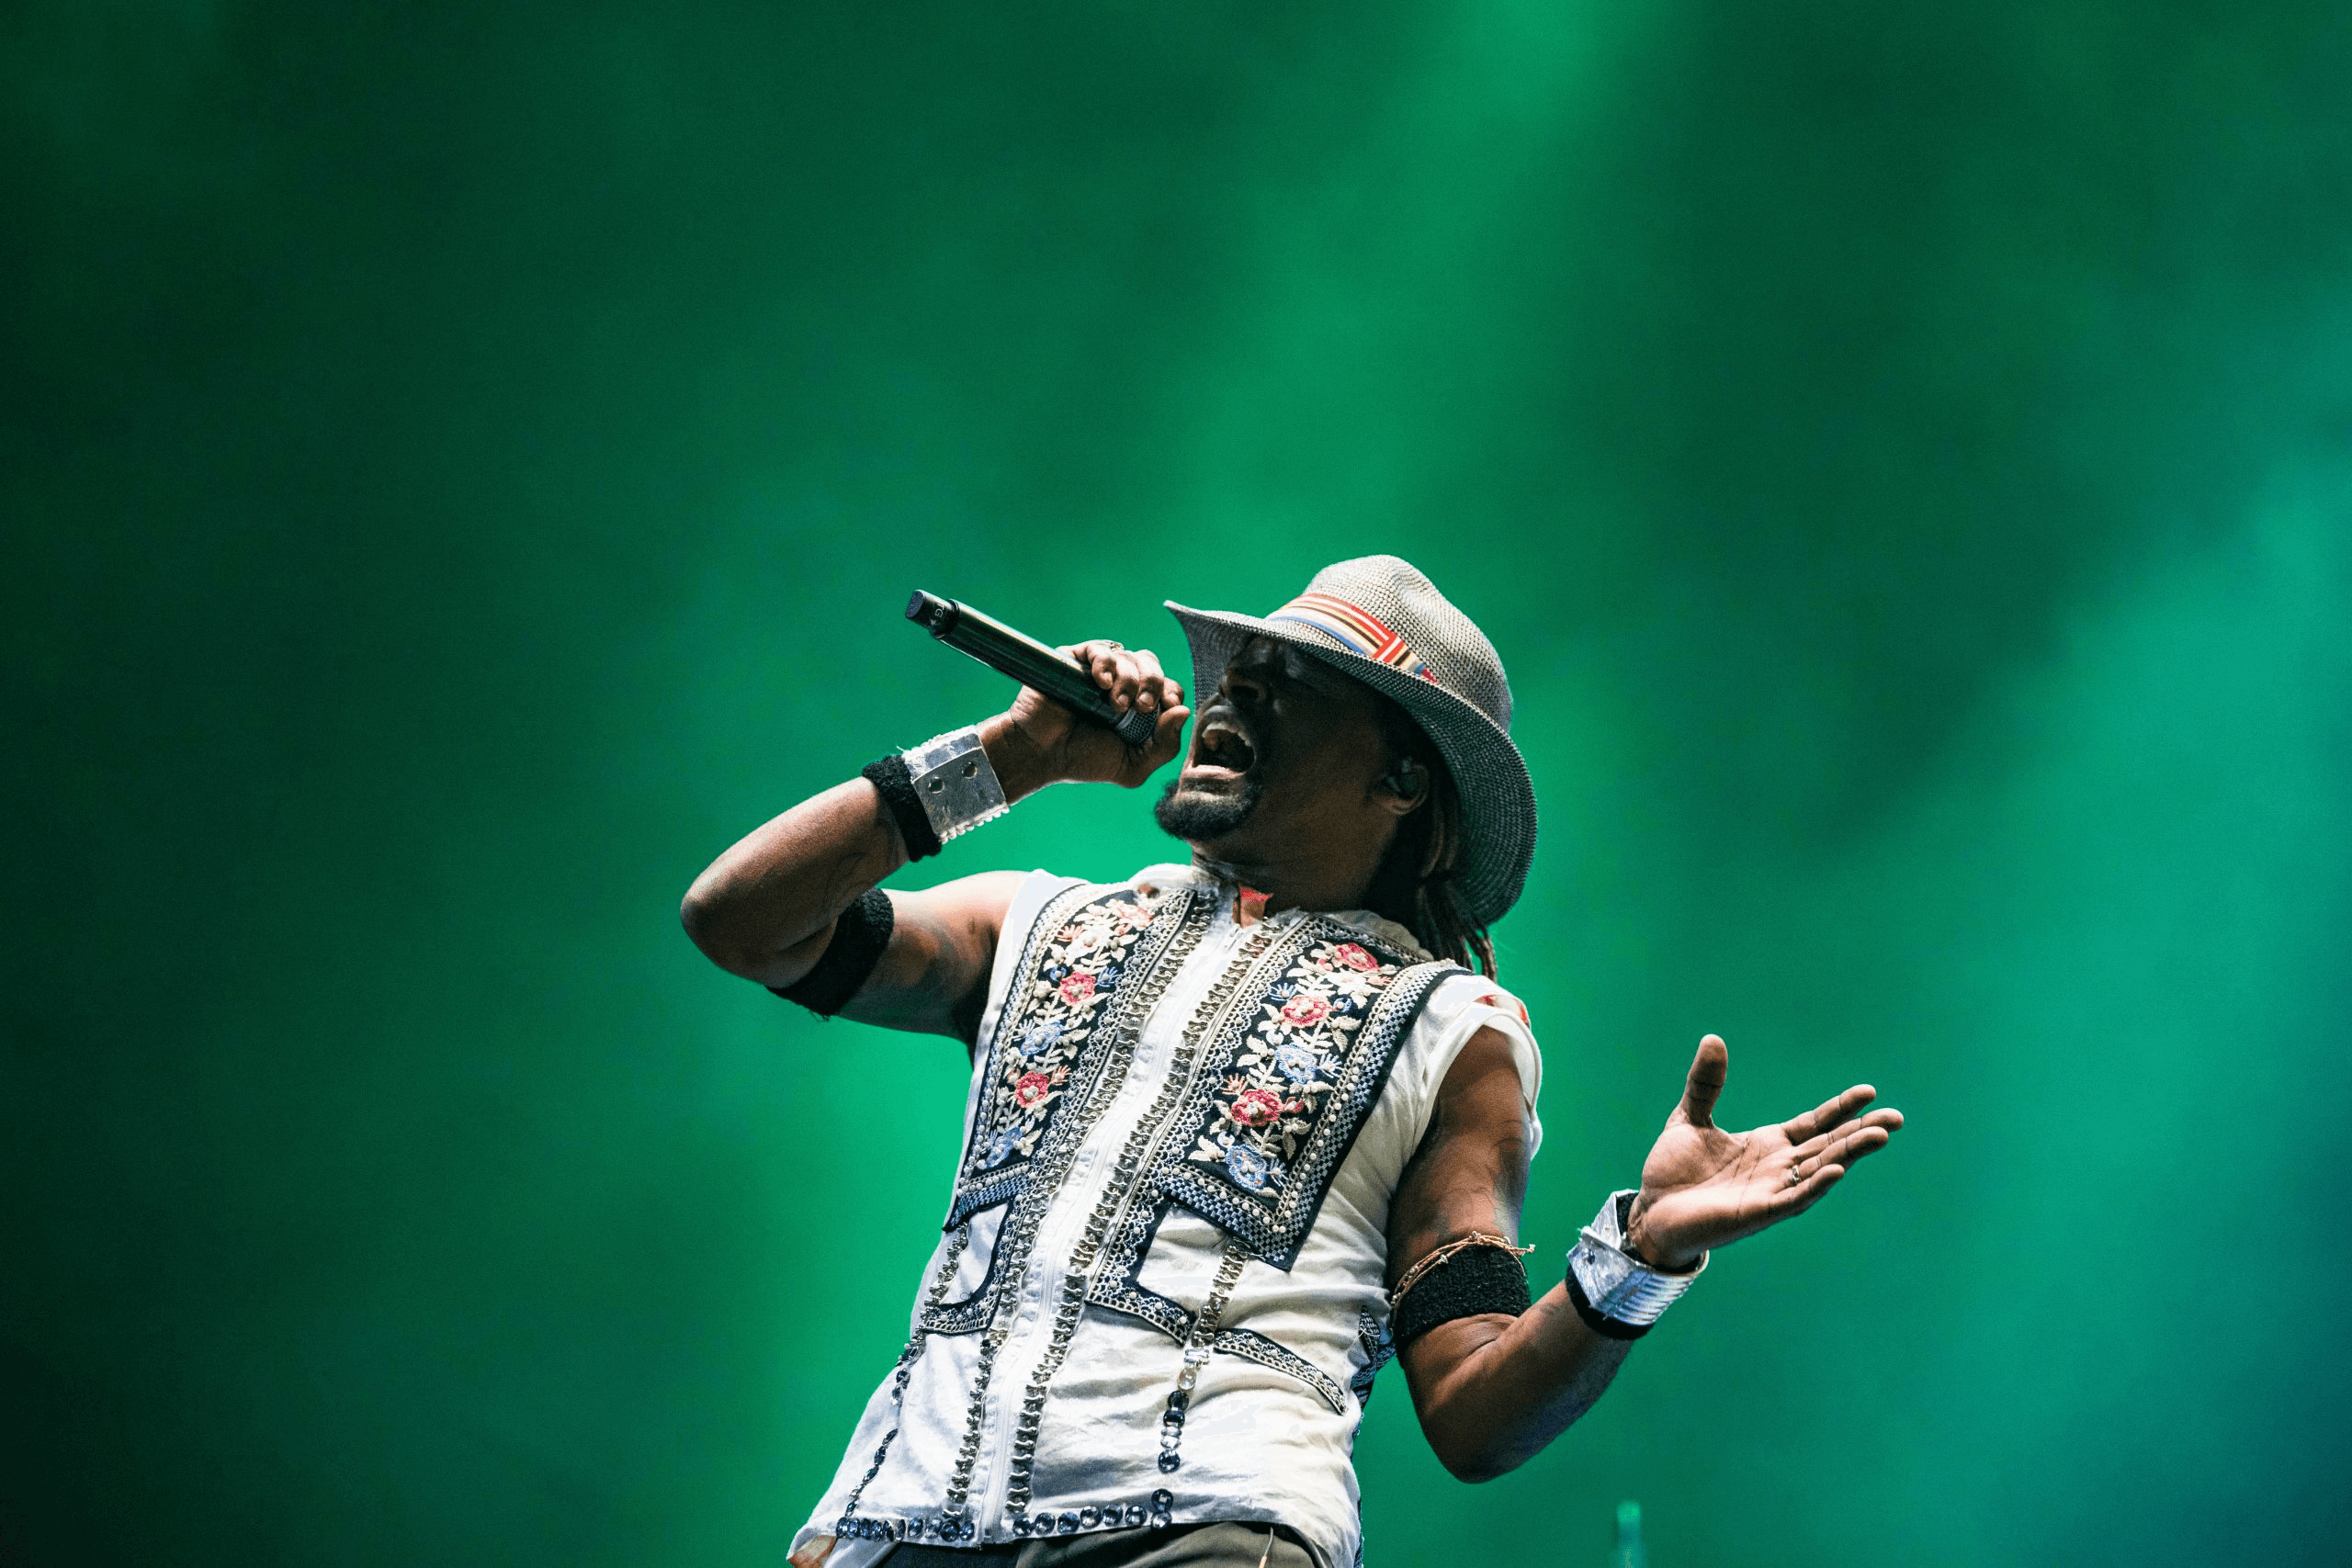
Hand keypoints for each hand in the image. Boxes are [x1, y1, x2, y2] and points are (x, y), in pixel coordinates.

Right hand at [981, 640, 1190, 794]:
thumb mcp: (1133, 765)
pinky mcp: (1075, 661)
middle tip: (1141, 708)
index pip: (1167, 687)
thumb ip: (1164, 746)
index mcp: (1139, 706)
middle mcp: (1121, 684)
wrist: (1042, 756)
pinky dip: (1106, 662)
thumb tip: (1183, 711)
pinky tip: (1101, 683)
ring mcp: (1098, 671)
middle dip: (1153, 683)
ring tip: (1115, 704)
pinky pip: (1100, 649)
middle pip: (1152, 664)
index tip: (1165, 707)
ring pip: (1129, 656)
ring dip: (1129, 679)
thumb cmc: (1084, 761)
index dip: (1171, 692)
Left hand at [1623, 1035, 1901, 1270]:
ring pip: (1820, 1170)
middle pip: (1828, 1147)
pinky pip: (1794, 1198)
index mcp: (1768, 1145)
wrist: (1651, 1210)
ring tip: (1879, 1135)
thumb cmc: (1674, 1171)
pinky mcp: (1759, 1213)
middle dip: (1861, 1132)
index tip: (1869, 1091)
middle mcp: (1778, 1168)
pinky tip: (1836, 1170)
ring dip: (1849, 1154)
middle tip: (1896, 1117)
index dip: (1840, 1109)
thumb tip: (1712, 1038)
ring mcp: (1772, 1191)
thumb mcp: (1690, 1117)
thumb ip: (1706, 1083)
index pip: (1814, 1125)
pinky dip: (1816, 1185)